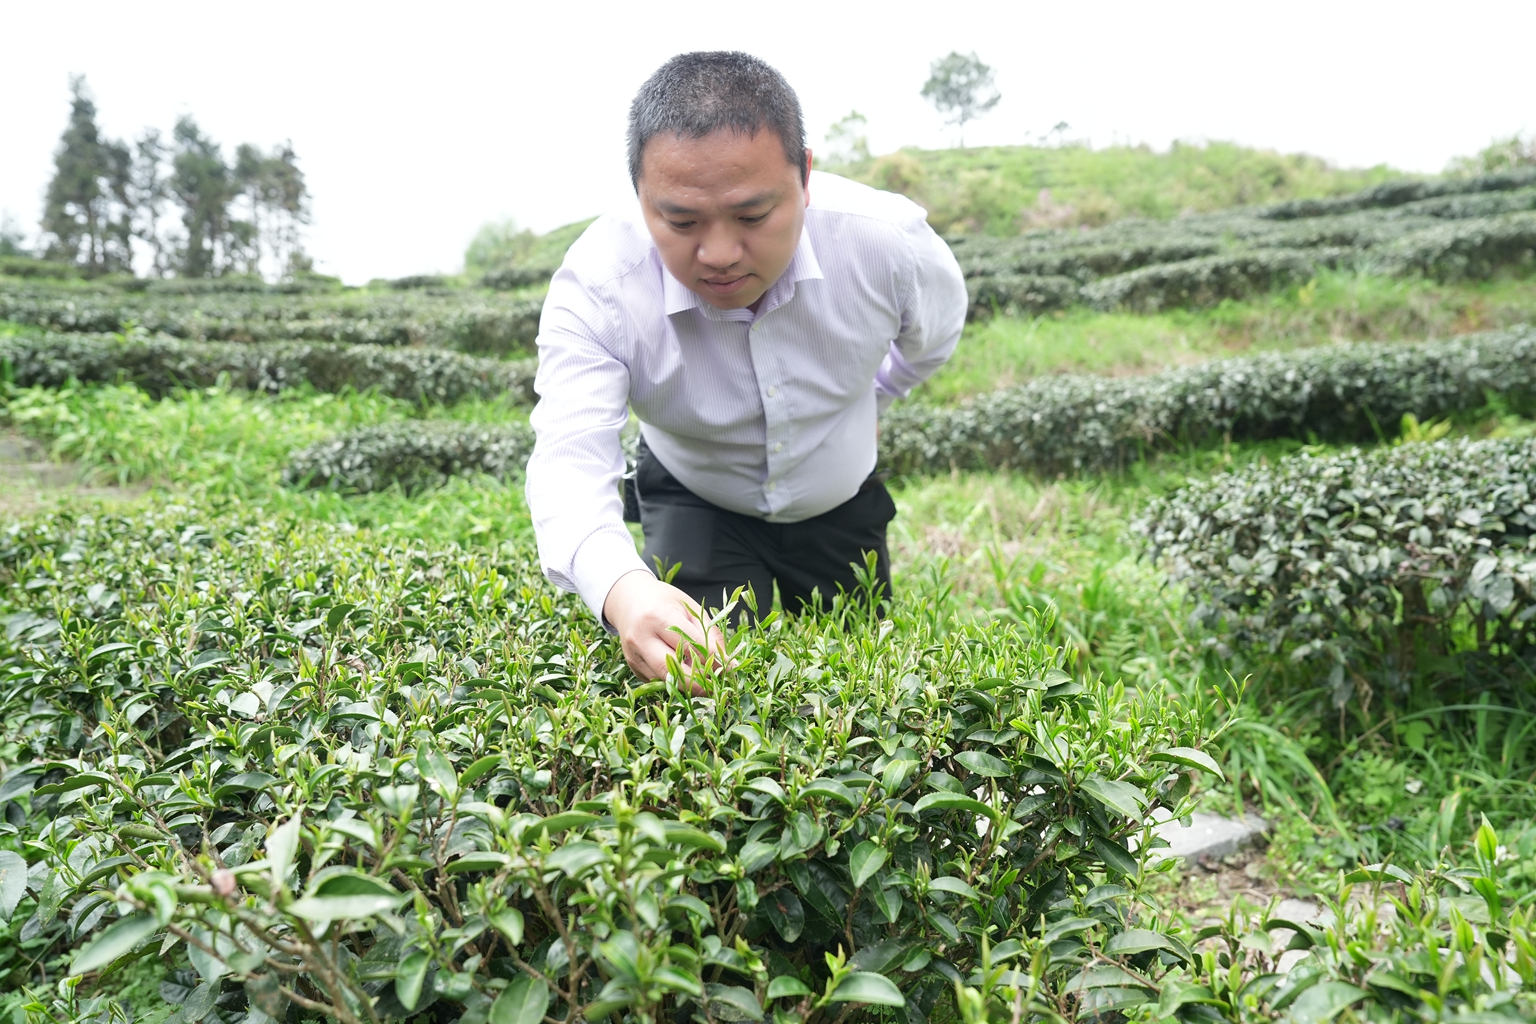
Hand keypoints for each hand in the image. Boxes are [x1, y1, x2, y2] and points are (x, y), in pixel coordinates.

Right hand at [603, 570, 724, 684]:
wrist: (628, 600)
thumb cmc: (663, 601)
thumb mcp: (689, 608)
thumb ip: (708, 633)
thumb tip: (727, 662)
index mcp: (658, 616)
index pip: (690, 645)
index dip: (712, 659)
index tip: (729, 668)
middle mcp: (641, 637)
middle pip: (673, 669)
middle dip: (698, 682)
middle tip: (718, 685)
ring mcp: (634, 654)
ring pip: (666, 679)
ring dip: (689, 685)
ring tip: (707, 683)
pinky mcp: (632, 666)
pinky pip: (658, 680)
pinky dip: (675, 681)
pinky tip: (687, 675)